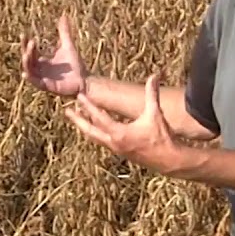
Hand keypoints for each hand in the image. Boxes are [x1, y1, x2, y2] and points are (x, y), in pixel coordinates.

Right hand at [21, 13, 87, 97]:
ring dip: (27, 62)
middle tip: (30, 41)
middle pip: (27, 60)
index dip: (25, 44)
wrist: (84, 80)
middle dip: (27, 51)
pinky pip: (35, 83)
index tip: (23, 34)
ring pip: (29, 70)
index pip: (30, 51)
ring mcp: (43, 78)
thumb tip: (63, 16)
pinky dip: (30, 78)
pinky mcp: (47, 86)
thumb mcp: (68, 45)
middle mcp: (40, 70)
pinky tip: (25, 73)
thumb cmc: (75, 66)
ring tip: (28, 53)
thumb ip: (64, 32)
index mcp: (42, 61)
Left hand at [65, 74, 182, 174]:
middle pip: (90, 131)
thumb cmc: (161, 137)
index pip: (99, 117)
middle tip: (66, 111)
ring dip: (85, 127)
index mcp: (119, 133)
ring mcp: (115, 149)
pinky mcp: (120, 152)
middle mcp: (114, 142)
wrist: (167, 160)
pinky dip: (95, 133)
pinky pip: (102, 141)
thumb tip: (155, 75)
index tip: (79, 96)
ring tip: (77, 118)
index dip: (88, 106)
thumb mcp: (155, 114)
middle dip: (78, 120)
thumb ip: (152, 94)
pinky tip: (95, 128)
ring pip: (95, 137)